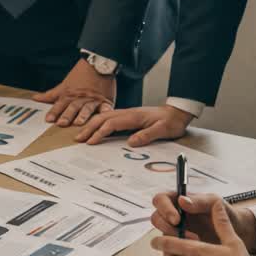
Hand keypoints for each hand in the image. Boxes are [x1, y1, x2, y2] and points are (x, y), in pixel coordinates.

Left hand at [33, 58, 116, 126]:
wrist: (98, 64)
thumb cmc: (80, 76)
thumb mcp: (64, 85)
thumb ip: (50, 95)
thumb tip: (35, 98)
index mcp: (70, 95)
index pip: (60, 104)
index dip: (54, 112)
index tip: (48, 120)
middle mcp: (80, 98)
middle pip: (72, 107)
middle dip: (67, 115)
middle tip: (62, 123)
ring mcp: (93, 99)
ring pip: (87, 108)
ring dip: (83, 115)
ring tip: (79, 123)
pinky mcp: (105, 100)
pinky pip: (105, 106)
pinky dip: (105, 110)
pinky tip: (105, 115)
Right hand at [74, 104, 193, 144]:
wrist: (177, 112)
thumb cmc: (171, 122)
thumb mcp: (163, 130)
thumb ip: (147, 135)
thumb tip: (131, 142)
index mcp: (134, 117)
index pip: (111, 123)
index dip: (99, 132)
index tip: (90, 142)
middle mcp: (128, 113)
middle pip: (103, 118)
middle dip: (89, 128)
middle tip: (78, 139)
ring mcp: (127, 114)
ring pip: (104, 117)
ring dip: (91, 125)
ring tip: (81, 134)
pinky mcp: (128, 117)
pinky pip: (109, 118)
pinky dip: (98, 123)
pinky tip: (94, 128)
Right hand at [150, 191, 255, 253]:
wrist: (237, 234)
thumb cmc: (226, 214)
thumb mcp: (215, 203)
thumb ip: (200, 201)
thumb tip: (182, 201)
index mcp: (179, 201)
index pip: (160, 200)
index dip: (164, 209)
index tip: (176, 219)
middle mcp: (174, 216)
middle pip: (156, 218)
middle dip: (167, 228)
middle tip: (183, 235)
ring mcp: (175, 232)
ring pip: (161, 236)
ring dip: (173, 242)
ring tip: (194, 244)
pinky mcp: (179, 247)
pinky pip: (169, 250)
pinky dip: (178, 252)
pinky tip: (193, 253)